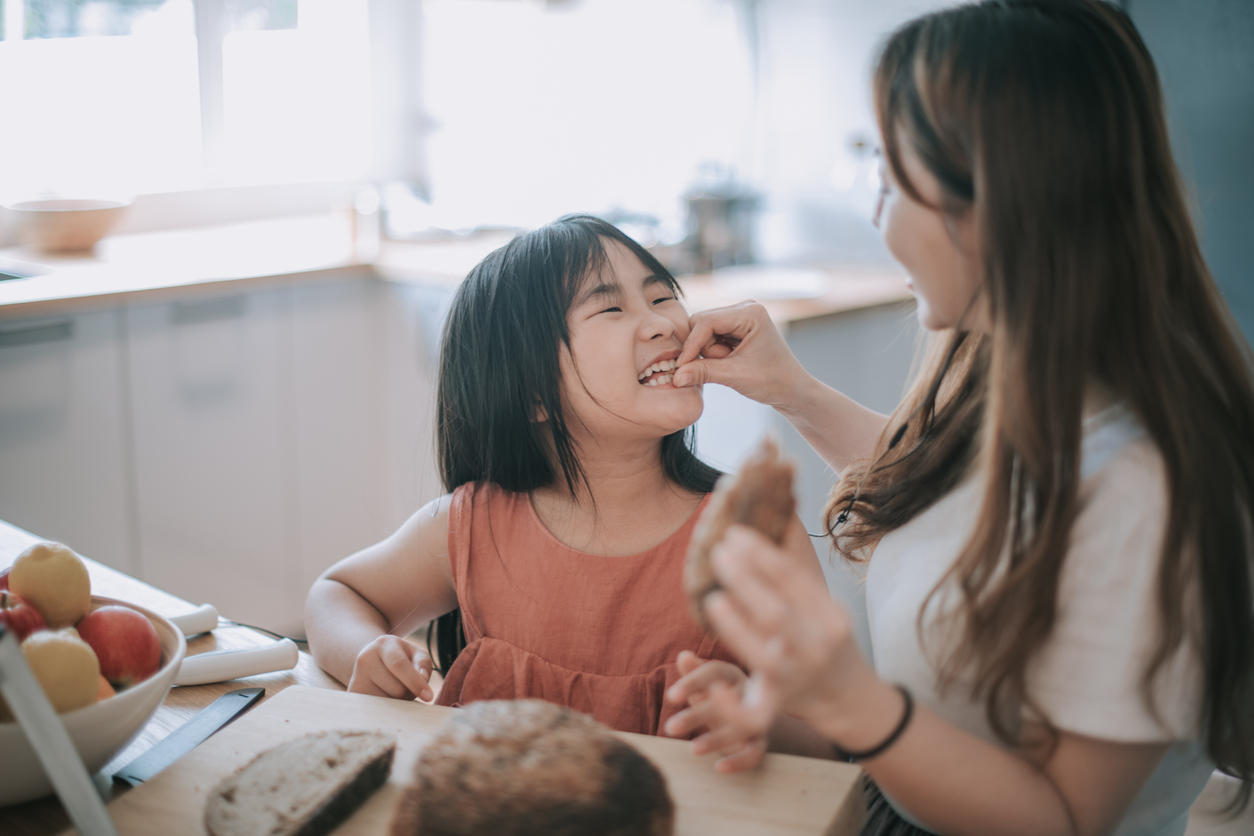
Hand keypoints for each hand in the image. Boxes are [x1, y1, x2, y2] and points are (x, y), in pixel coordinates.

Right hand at [347, 635, 434, 701]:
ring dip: (399, 702)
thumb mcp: (415, 654)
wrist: (373, 661)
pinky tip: (385, 697)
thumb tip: (422, 679)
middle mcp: (365, 659)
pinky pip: (376, 711)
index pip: (399, 665)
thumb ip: (423, 663)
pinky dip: (387, 709)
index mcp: (383, 644)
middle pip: (397, 689)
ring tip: (394, 688)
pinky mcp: (353, 695)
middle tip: (407, 685)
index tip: (428, 697)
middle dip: (409, 693)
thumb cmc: (401, 658)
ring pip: (388, 703)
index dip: (415, 682)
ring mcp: (356, 678)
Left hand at [664, 650, 768, 772]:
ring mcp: (757, 717)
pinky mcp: (761, 741)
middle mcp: (748, 693)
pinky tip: (719, 766)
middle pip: (725, 702)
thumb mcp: (705, 684)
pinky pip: (755, 752)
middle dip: (698, 715)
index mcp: (732, 674)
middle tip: (670, 728)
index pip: (714, 673)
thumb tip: (683, 656)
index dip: (693, 683)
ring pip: (741, 727)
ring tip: (692, 748)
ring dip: (717, 739)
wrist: (752, 711)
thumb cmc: (718, 695)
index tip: (670, 697)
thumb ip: (694, 672)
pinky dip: (739, 761)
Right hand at [674, 302, 808, 406]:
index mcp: (750, 312)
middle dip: (704, 349)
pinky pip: (711, 337)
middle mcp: (745, 308)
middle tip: (721, 367)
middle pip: (701, 323)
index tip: (681, 367)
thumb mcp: (735, 377)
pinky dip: (714, 353)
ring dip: (710, 353)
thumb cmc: (772, 382)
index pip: (705, 321)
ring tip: (731, 366)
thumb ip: (703, 372)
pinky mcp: (737, 327)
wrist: (792, 390)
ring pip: (704, 332)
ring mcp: (740, 316)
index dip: (691, 344)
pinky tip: (730, 362)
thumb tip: (676, 376)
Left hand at [704, 526, 880, 740]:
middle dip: (745, 581)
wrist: (848, 698)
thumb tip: (781, 503)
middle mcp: (815, 646)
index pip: (793, 578)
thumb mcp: (822, 600)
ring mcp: (795, 678)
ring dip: (735, 626)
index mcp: (829, 615)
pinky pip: (754, 715)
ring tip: (712, 598)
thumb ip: (797, 562)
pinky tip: (715, 684)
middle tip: (718, 554)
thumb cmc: (825, 637)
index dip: (761, 553)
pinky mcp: (776, 706)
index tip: (735, 532)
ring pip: (764, 657)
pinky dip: (731, 704)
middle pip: (777, 613)